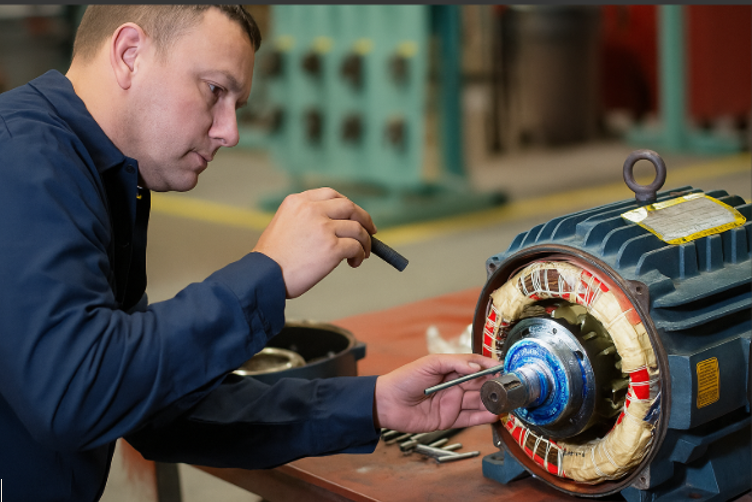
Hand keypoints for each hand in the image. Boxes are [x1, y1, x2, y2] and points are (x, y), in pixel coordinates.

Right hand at [252, 187, 376, 297]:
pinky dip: (360, 254)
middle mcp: (311, 210)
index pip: (331, 194)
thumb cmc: (272, 258)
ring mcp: (323, 227)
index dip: (347, 205)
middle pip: (349, 206)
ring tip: (362, 253)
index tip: (355, 215)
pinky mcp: (331, 247)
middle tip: (370, 231)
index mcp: (298, 201)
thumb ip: (305, 217)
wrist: (263, 276)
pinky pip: (356, 246)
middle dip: (364, 218)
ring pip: (357, 228)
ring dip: (364, 241)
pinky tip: (354, 262)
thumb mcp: (284, 224)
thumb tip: (334, 225)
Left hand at [373, 354, 498, 432]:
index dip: (489, 367)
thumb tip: (477, 366)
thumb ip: (455, 363)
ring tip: (506, 401)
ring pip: (477, 402)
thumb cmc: (404, 379)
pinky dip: (483, 417)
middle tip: (509, 387)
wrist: (386, 402)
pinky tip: (494, 414)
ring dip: (492, 402)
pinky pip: (470, 419)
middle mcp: (453, 386)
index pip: (475, 367)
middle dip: (494, 386)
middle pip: (479, 386)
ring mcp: (452, 403)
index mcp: (450, 370)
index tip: (503, 368)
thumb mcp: (430, 363)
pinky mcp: (449, 419)